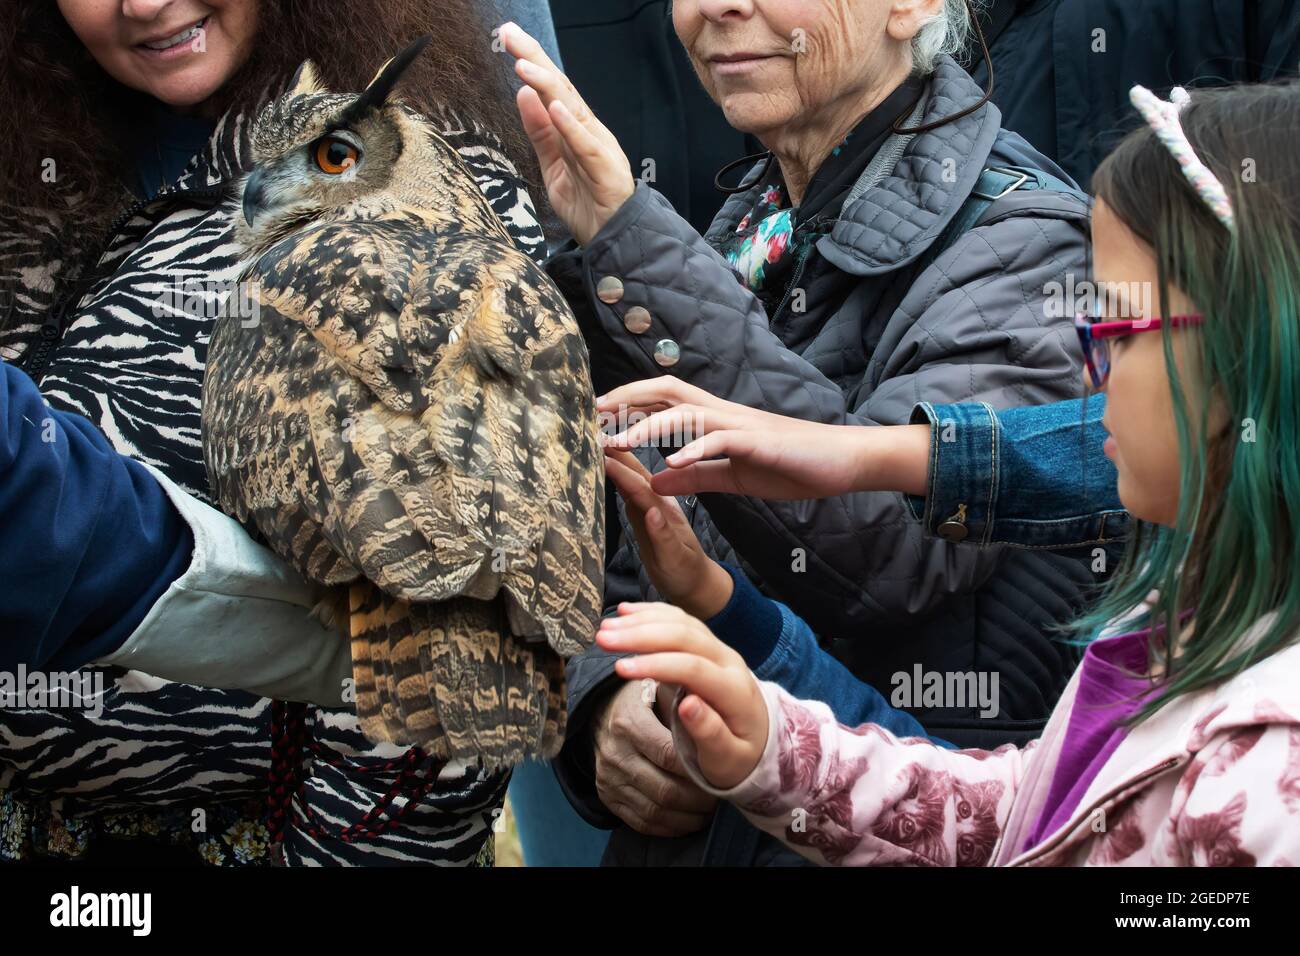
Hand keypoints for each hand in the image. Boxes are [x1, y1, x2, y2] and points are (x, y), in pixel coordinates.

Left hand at [499, 22, 635, 245]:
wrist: (614, 238)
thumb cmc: (587, 203)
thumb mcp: (553, 166)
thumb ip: (539, 133)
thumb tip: (522, 94)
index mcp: (575, 128)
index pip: (551, 87)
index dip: (530, 60)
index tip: (506, 36)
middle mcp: (588, 130)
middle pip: (560, 88)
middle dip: (534, 58)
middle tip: (509, 34)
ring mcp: (598, 147)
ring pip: (571, 109)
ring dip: (547, 85)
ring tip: (523, 65)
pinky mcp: (604, 170)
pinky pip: (585, 145)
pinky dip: (570, 125)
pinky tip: (554, 106)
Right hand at [591, 677, 717, 836]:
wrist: (602, 712)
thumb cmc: (645, 698)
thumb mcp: (661, 687)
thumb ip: (684, 701)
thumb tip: (715, 717)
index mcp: (628, 722)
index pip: (669, 755)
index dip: (698, 767)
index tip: (720, 770)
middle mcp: (615, 753)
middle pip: (665, 790)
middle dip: (698, 799)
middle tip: (720, 796)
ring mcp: (608, 778)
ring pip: (655, 812)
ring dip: (688, 818)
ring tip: (709, 810)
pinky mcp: (606, 796)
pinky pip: (641, 823)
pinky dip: (669, 827)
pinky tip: (688, 820)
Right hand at [598, 602, 768, 790]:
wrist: (760, 737)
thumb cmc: (739, 755)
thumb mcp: (728, 758)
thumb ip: (711, 734)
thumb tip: (688, 706)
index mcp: (735, 690)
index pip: (694, 668)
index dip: (656, 664)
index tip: (620, 668)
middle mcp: (728, 660)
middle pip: (685, 635)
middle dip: (641, 634)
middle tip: (603, 638)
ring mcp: (718, 647)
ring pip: (680, 621)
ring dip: (641, 620)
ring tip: (606, 627)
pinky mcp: (707, 643)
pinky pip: (679, 618)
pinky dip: (651, 612)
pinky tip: (626, 611)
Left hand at [600, 377, 931, 498]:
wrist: (841, 463)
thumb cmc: (790, 465)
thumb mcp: (732, 477)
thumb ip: (694, 476)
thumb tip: (655, 479)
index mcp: (715, 421)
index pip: (664, 401)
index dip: (628, 404)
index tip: (595, 417)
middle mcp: (723, 414)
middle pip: (666, 391)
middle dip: (627, 400)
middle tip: (591, 416)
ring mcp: (741, 425)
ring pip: (687, 414)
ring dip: (650, 426)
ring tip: (619, 442)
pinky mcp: (760, 442)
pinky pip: (721, 441)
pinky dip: (695, 450)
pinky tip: (672, 464)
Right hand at [603, 448, 732, 619]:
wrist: (697, 584)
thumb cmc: (685, 573)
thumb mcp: (675, 560)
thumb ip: (663, 537)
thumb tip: (651, 513)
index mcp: (663, 512)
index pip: (639, 484)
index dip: (620, 467)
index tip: (600, 448)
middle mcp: (655, 506)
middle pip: (633, 473)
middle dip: (614, 451)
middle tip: (591, 430)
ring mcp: (650, 509)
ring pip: (631, 478)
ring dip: (615, 458)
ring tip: (595, 438)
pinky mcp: (645, 516)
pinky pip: (630, 490)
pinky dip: (618, 475)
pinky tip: (605, 465)